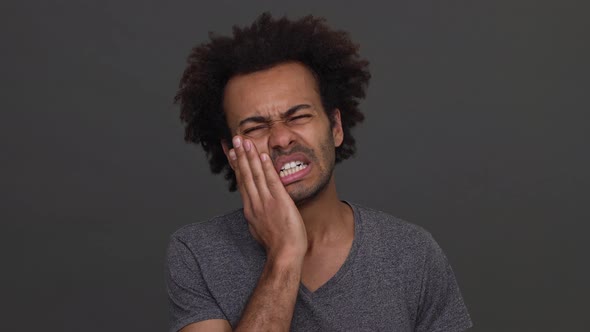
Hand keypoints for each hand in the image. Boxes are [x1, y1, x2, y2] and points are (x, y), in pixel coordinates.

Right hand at [223, 136, 307, 261]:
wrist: (284, 255)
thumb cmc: (276, 246)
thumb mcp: (260, 230)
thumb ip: (257, 217)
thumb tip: (254, 212)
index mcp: (250, 209)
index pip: (241, 182)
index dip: (236, 166)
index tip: (231, 152)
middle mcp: (254, 203)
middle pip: (244, 175)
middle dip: (239, 155)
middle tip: (234, 139)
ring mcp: (266, 202)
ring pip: (255, 175)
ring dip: (249, 156)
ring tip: (244, 140)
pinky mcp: (279, 202)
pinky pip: (271, 182)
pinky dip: (266, 168)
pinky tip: (262, 156)